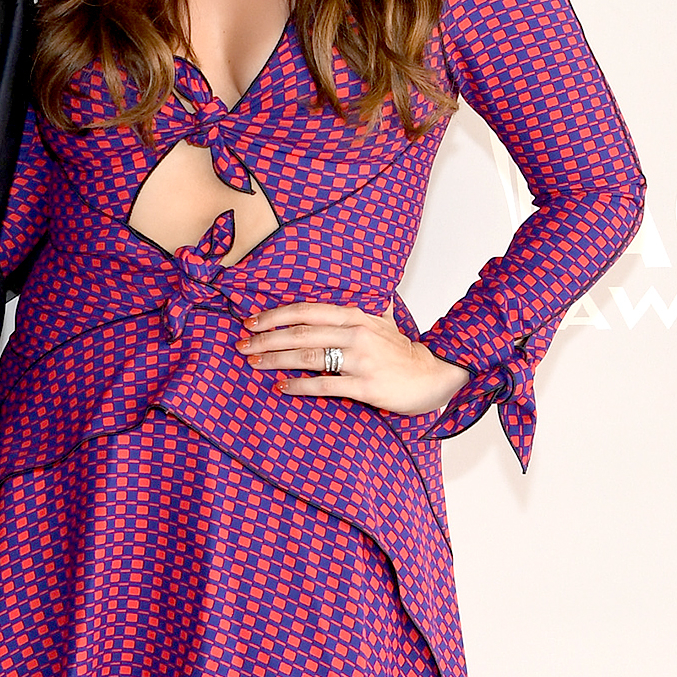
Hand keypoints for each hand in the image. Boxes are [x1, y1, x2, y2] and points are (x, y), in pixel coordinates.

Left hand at [236, 302, 470, 415]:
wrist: (434, 375)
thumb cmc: (403, 351)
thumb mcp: (383, 320)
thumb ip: (366, 306)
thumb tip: (359, 290)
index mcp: (356, 316)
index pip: (306, 311)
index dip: (275, 315)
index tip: (251, 321)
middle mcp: (356, 333)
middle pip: (301, 333)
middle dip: (266, 338)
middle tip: (242, 344)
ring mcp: (361, 360)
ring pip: (308, 356)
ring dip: (276, 359)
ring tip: (253, 363)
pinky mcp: (365, 385)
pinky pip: (325, 385)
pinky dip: (300, 385)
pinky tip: (281, 386)